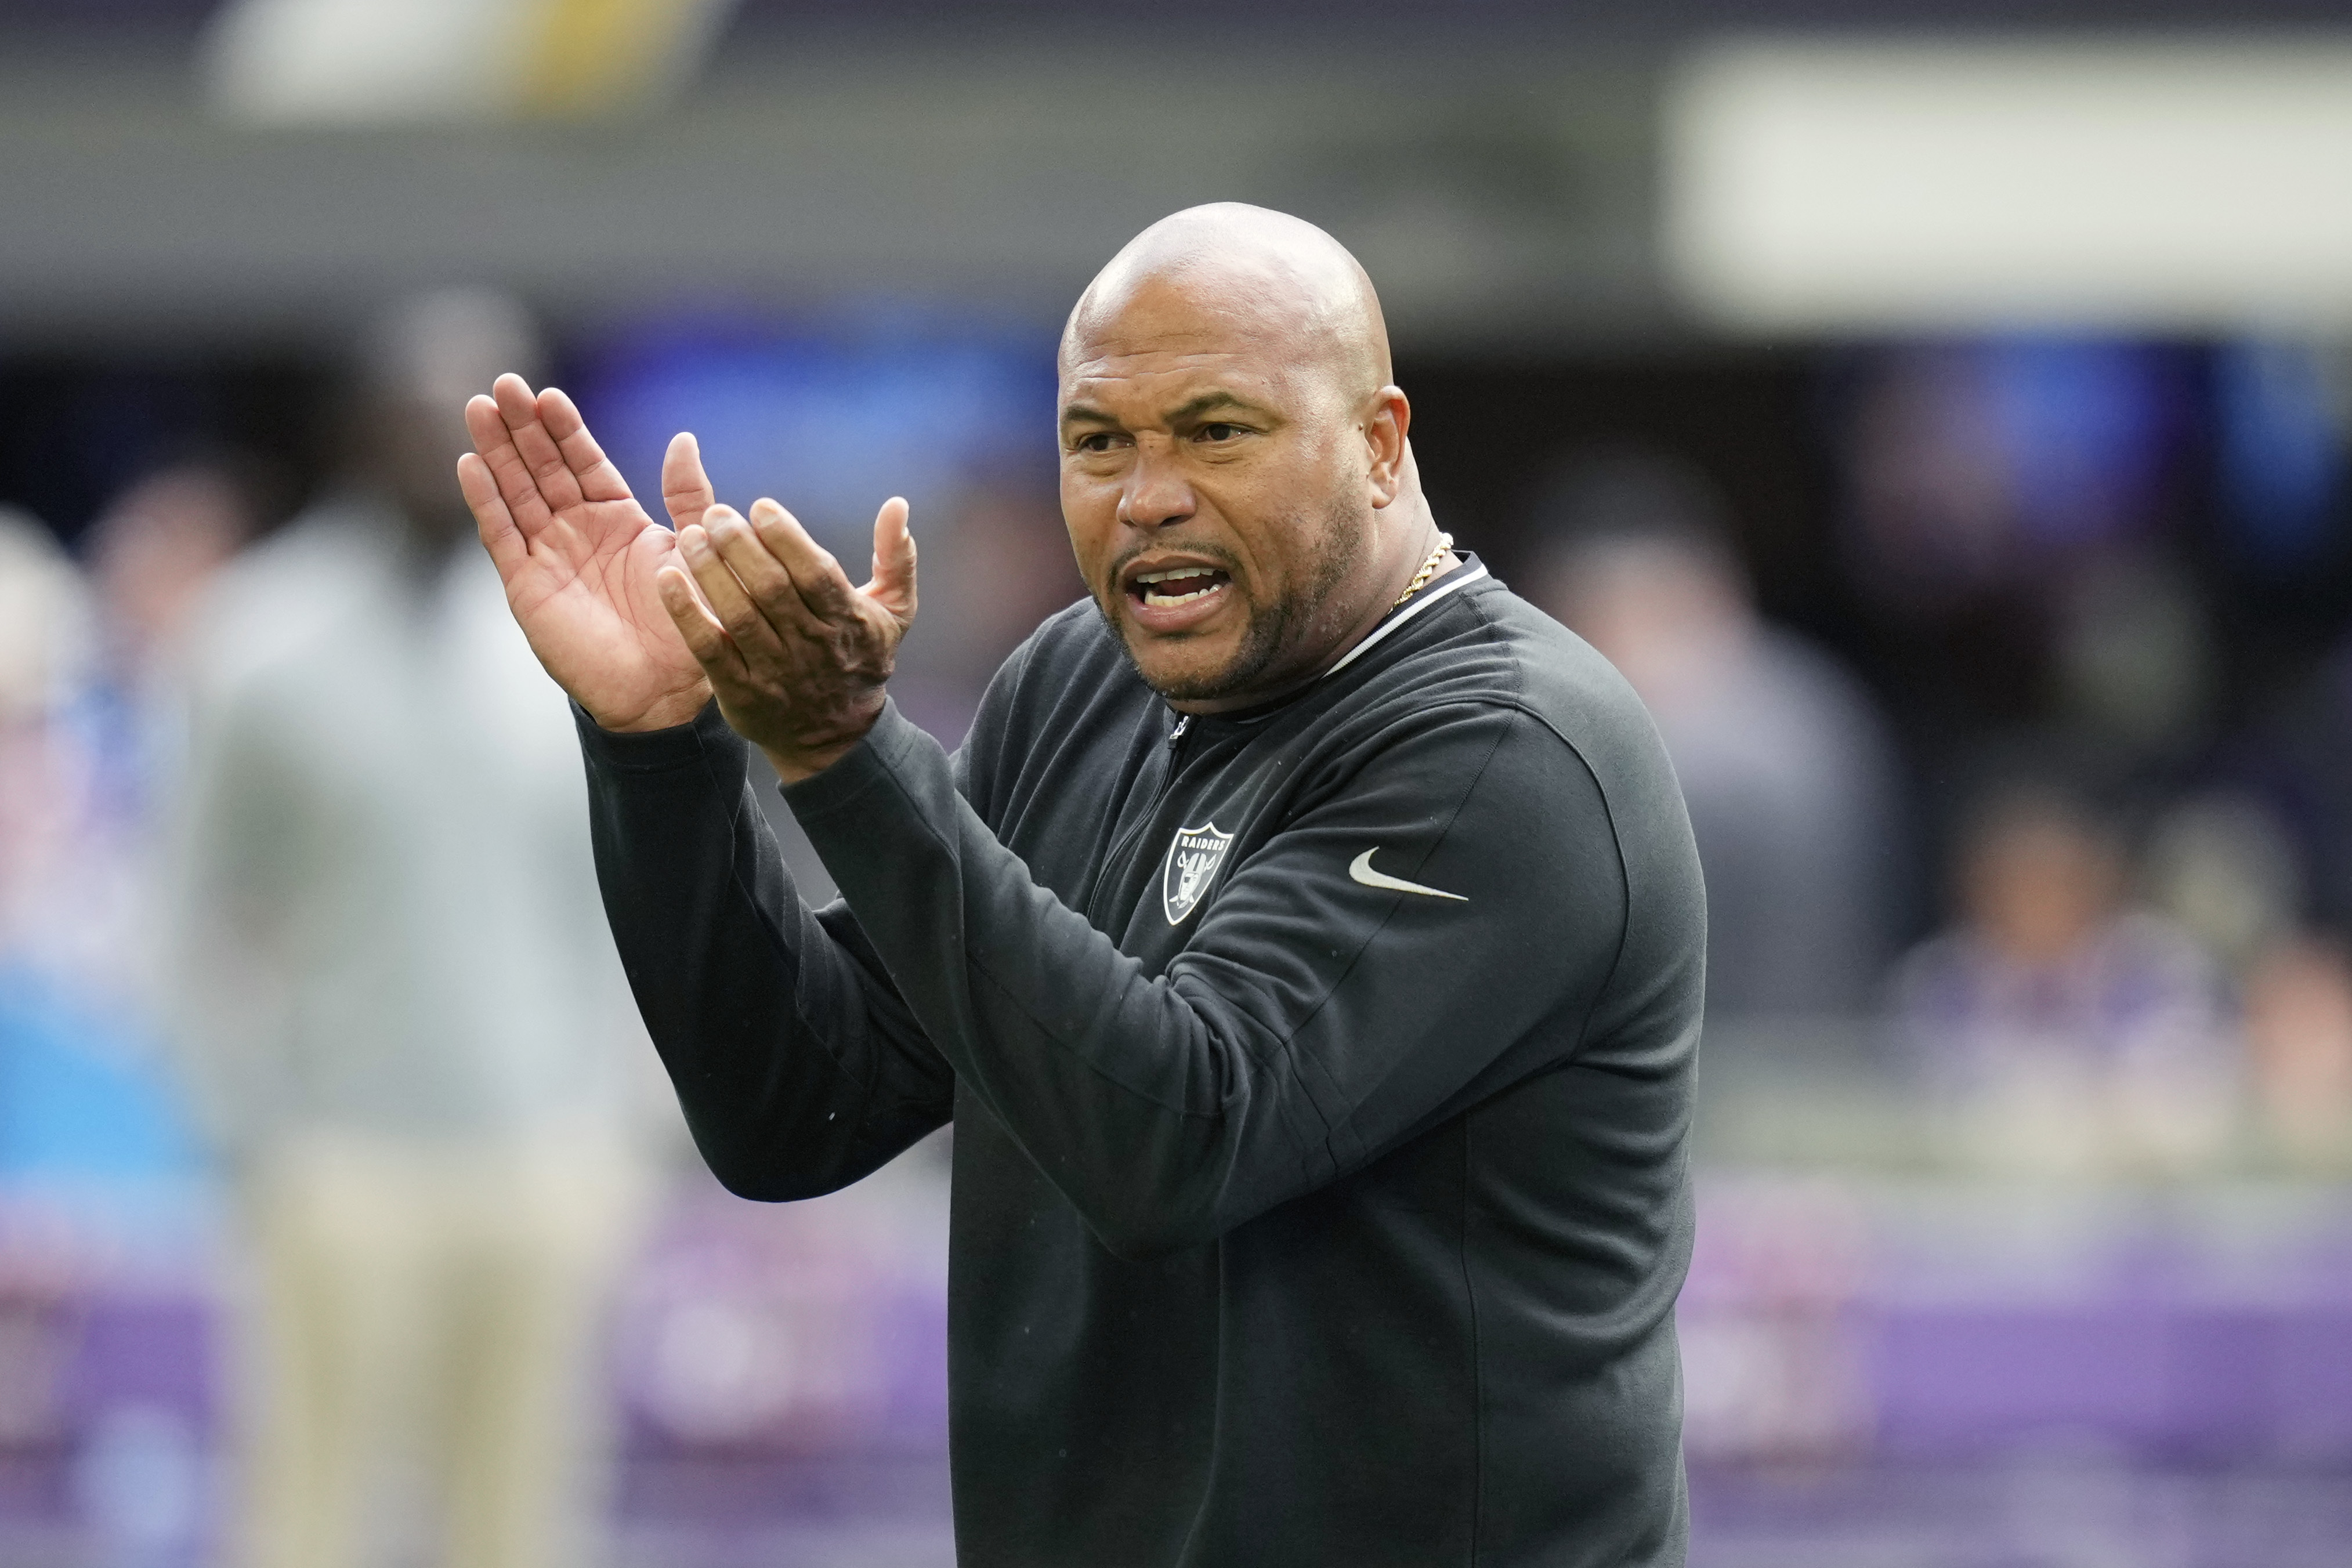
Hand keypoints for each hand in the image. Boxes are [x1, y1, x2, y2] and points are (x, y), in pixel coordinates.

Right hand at [457, 374, 714, 731]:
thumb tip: (683, 439)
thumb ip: (687, 494)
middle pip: (542, 468)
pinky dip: (485, 501)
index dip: (564, 429)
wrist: (667, 686)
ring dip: (496, 451)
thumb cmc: (686, 620)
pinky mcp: (526, 585)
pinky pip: (501, 535)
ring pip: (516, 492)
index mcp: (618, 519)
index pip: (583, 462)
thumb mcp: (692, 546)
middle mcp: (578, 532)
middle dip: (522, 427)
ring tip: (479, 408)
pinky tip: (469, 465)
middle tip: (504, 385)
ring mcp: (549, 556)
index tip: (549, 395)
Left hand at [660, 494, 916, 781]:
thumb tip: (897, 504)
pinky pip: (710, 649)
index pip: (815, 573)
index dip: (787, 538)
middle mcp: (811, 645)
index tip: (760, 507)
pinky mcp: (741, 692)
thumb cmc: (861, 659)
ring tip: (691, 536)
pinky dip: (686, 614)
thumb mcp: (894, 612)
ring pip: (740, 614)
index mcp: (847, 620)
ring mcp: (775, 671)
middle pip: (772, 589)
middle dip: (741, 547)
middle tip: (717, 514)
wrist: (838, 738)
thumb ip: (896, 558)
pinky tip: (667, 579)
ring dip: (711, 572)